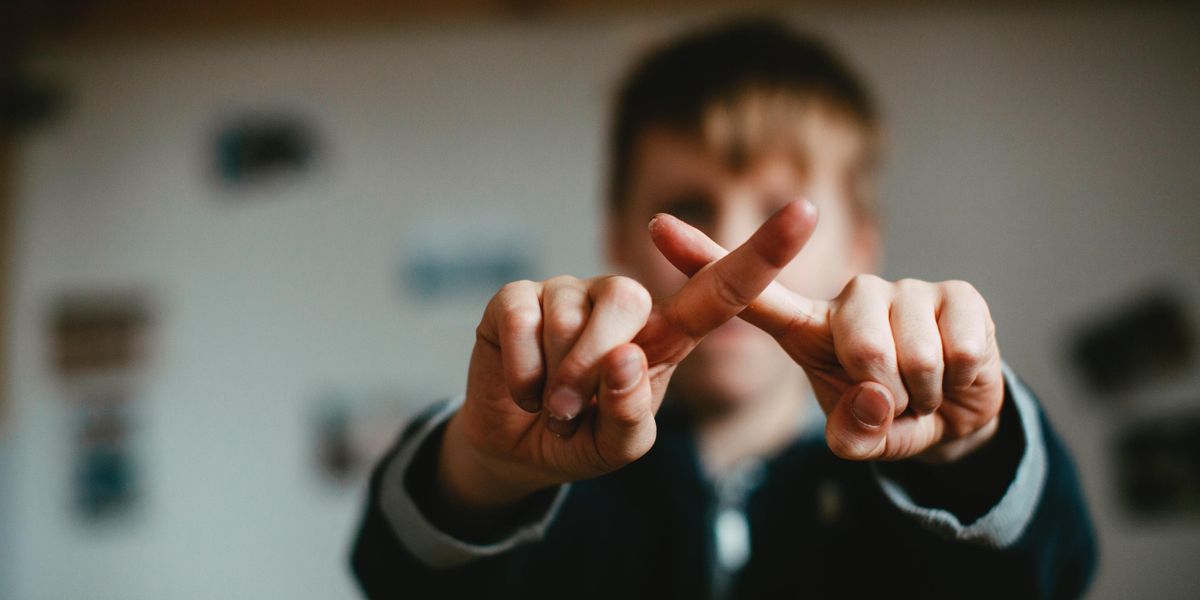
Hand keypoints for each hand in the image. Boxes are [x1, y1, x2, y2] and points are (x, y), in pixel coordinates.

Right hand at [439, 200, 819, 510]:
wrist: (515, 447)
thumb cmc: (581, 437)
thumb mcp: (618, 446)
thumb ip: (630, 414)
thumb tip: (624, 356)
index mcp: (666, 334)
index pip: (722, 290)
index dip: (764, 252)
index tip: (807, 211)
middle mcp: (623, 302)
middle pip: (629, 306)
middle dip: (594, 370)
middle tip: (572, 412)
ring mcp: (570, 291)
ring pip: (569, 320)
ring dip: (553, 380)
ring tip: (548, 401)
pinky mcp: (518, 294)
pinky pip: (521, 322)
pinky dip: (521, 371)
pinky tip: (521, 385)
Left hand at [649, 209, 1004, 462]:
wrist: (959, 418)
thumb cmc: (891, 419)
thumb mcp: (862, 438)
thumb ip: (855, 434)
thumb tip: (873, 400)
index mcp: (809, 327)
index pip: (751, 293)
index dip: (704, 259)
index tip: (656, 225)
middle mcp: (852, 296)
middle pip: (859, 344)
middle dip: (885, 393)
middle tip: (893, 402)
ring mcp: (905, 289)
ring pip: (912, 353)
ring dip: (923, 393)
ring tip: (920, 390)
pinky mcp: (957, 293)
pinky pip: (958, 350)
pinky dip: (959, 382)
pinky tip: (954, 373)